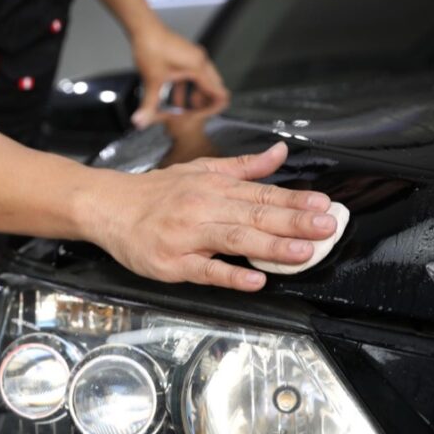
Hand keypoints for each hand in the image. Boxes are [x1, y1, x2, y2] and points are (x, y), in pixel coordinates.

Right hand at [85, 142, 335, 291]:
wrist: (107, 207)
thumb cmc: (154, 193)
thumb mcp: (200, 170)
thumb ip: (244, 167)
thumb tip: (280, 153)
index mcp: (213, 187)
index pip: (262, 194)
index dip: (295, 201)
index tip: (323, 205)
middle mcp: (203, 208)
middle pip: (255, 215)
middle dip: (294, 222)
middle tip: (326, 227)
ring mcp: (187, 236)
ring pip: (235, 240)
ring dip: (271, 247)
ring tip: (302, 253)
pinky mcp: (172, 262)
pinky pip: (205, 270)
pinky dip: (231, 276)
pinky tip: (254, 281)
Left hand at [130, 22, 228, 128]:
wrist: (144, 27)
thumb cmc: (152, 46)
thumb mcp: (152, 80)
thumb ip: (149, 104)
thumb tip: (141, 121)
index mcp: (198, 67)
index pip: (218, 92)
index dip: (213, 108)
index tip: (204, 118)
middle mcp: (200, 61)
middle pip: (214, 87)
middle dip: (206, 103)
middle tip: (195, 115)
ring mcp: (195, 57)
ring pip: (204, 81)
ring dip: (197, 95)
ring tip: (186, 109)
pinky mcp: (187, 56)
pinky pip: (195, 75)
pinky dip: (189, 87)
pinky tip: (176, 96)